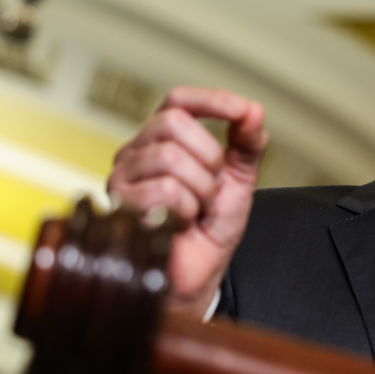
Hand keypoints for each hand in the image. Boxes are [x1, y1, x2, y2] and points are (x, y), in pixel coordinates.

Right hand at [107, 86, 268, 316]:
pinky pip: (164, 191)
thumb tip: (254, 111)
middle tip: (211, 189)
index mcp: (163, 139)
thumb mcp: (239, 179)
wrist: (198, 273)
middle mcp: (137, 152)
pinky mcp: (120, 205)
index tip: (243, 112)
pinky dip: (186, 210)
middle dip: (209, 157)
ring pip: (170, 158)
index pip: (178, 100)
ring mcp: (123, 177)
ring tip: (196, 210)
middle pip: (174, 122)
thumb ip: (248, 144)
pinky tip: (180, 223)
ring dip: (200, 190)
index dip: (211, 100)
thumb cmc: (210, 228)